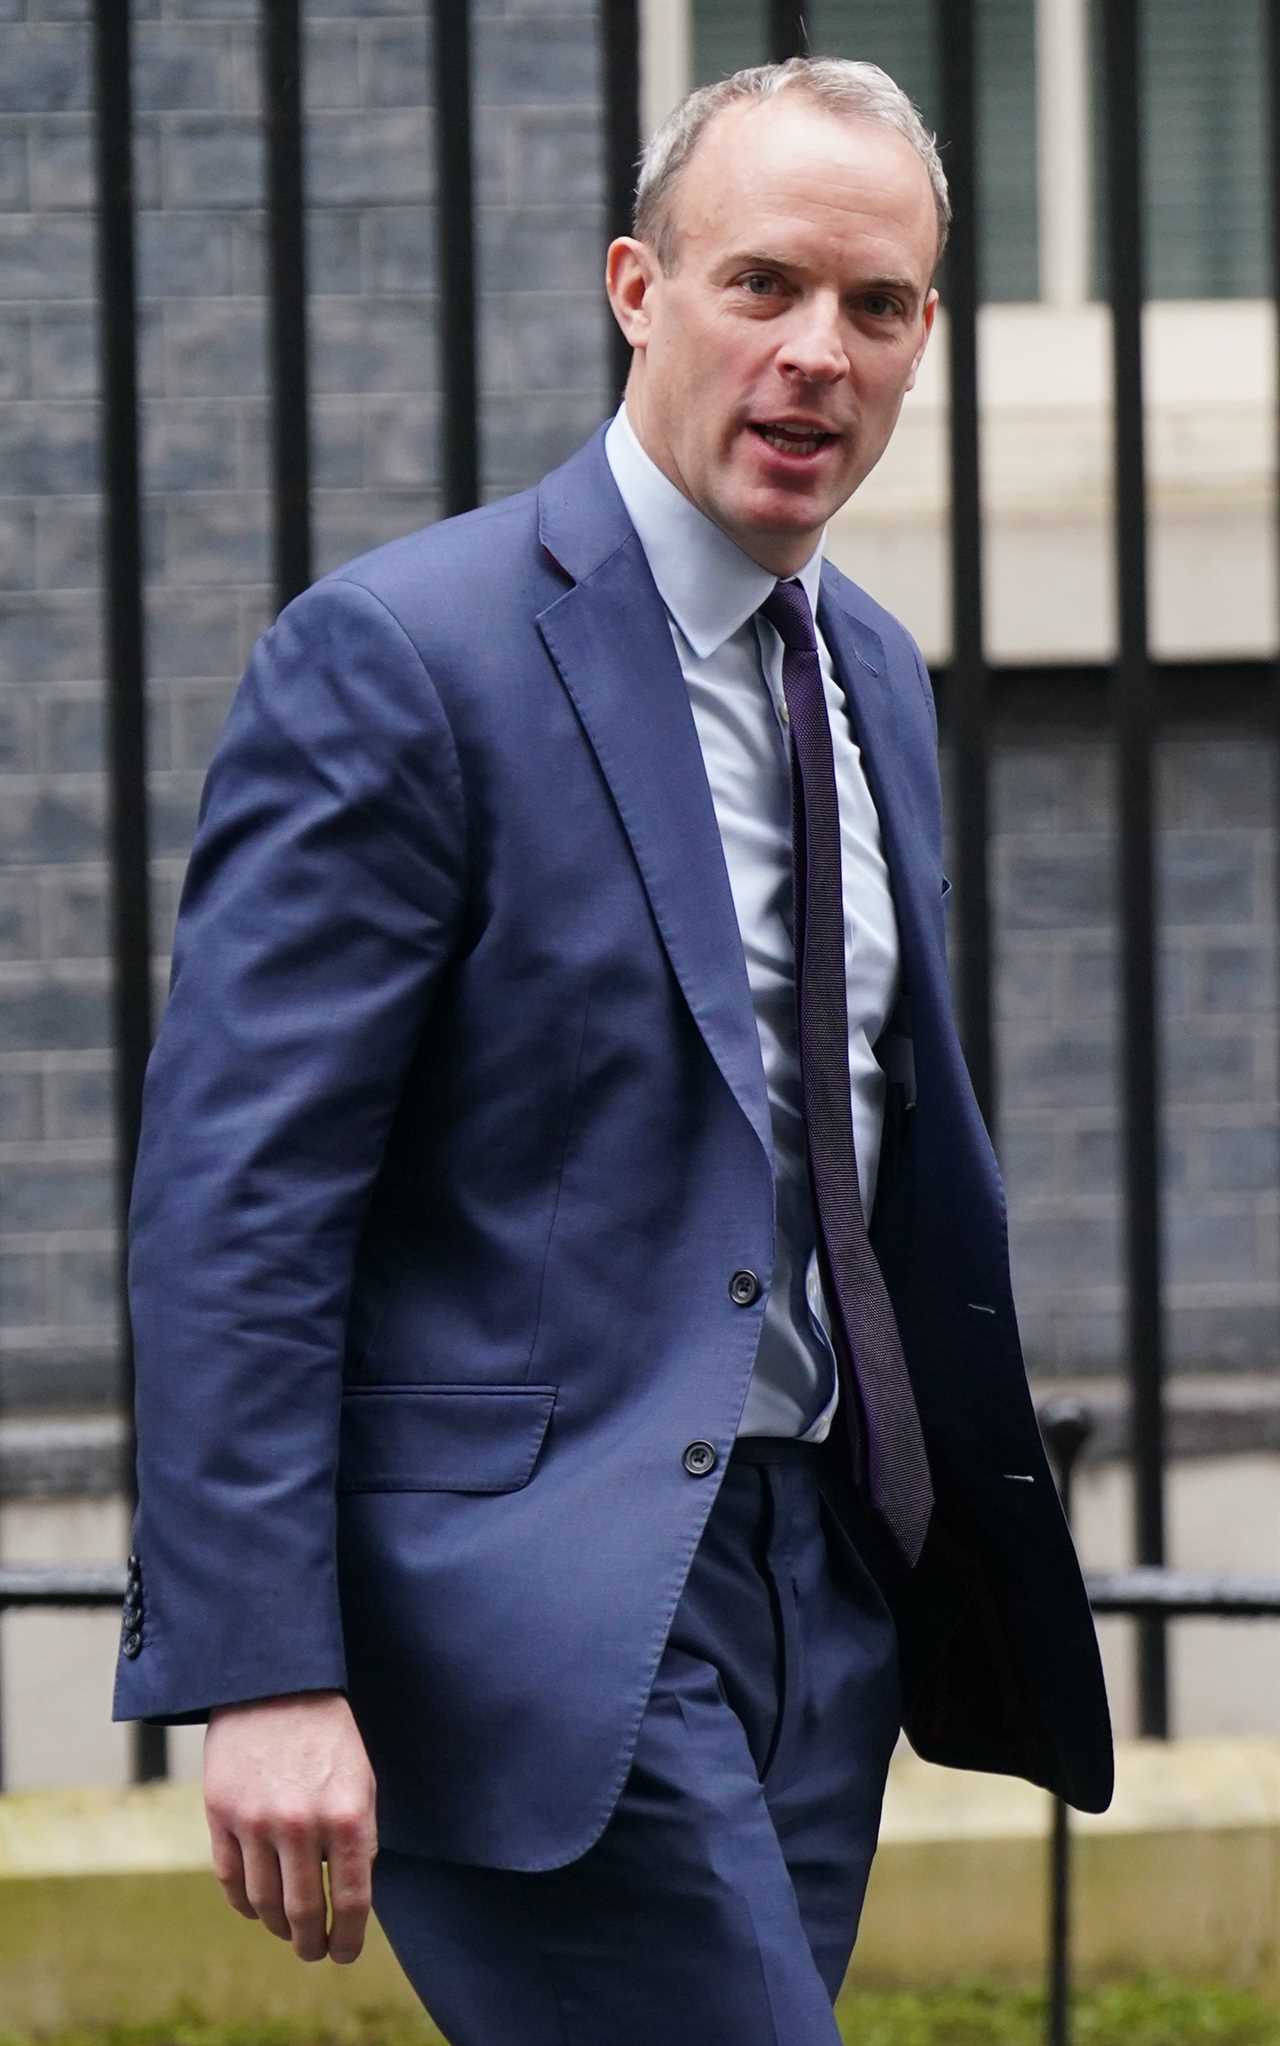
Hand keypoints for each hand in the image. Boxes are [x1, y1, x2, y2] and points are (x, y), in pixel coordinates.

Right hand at [204, 1690, 377, 1963]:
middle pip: (305, 1913)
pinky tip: (258, 1908)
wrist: (275, 1683)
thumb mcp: (361, 1782)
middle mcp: (302, 1823)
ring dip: (278, 1927)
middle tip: (314, 1952)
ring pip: (265, 1903)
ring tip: (289, 1931)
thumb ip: (357, 1840)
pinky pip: (231, 1881)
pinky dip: (245, 1904)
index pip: (353, 1901)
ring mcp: (256, 1821)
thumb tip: (351, 1903)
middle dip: (312, 1943)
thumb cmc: (328, 1736)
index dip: (350, 1938)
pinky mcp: (220, 1814)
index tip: (346, 1954)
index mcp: (348, 1815)